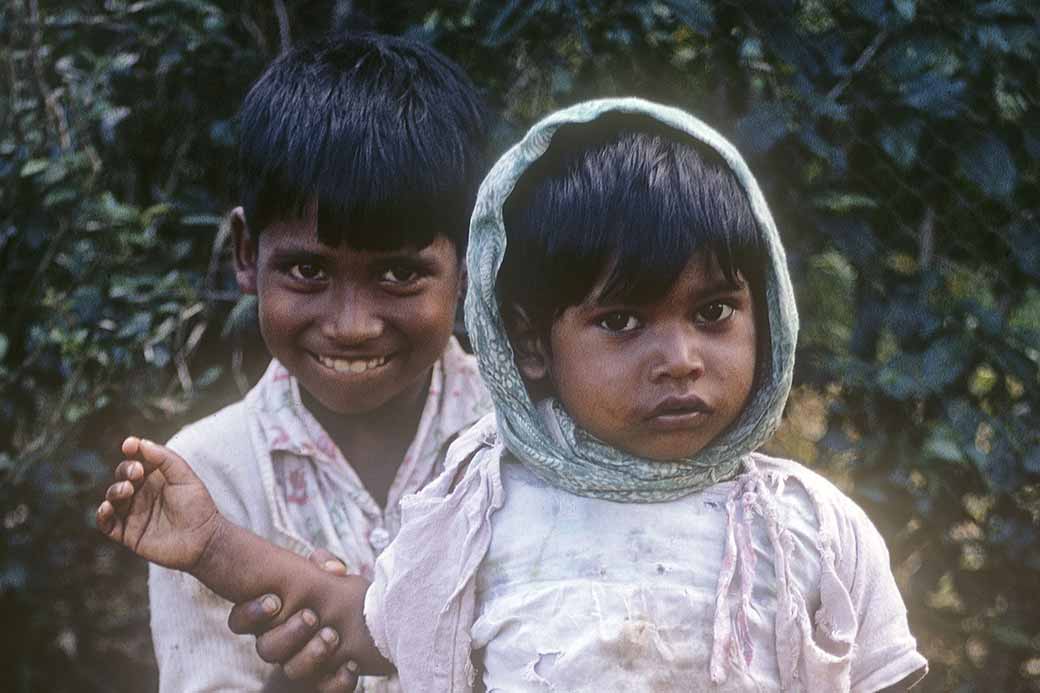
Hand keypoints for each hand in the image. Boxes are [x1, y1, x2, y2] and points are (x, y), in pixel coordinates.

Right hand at [96, 436, 223, 571]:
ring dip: (115, 490)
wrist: (203, 540)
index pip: (137, 460)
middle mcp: (142, 493)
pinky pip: (106, 523)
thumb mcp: (184, 477)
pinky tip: (107, 507)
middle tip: (136, 473)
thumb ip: (164, 458)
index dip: (131, 451)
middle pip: (122, 476)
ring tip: (127, 490)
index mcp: (156, 478)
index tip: (130, 445)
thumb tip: (141, 443)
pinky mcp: (128, 533)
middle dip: (125, 471)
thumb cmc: (197, 507)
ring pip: (112, 497)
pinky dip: (102, 515)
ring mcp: (133, 513)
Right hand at [230, 550, 359, 691]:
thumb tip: (333, 569)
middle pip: (266, 649)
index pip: (241, 620)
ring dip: (312, 655)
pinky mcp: (319, 684)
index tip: (275, 601)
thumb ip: (323, 566)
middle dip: (289, 633)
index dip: (252, 613)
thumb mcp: (324, 578)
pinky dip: (338, 680)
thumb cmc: (330, 598)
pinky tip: (351, 664)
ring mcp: (297, 666)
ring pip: (292, 671)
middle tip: (312, 616)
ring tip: (333, 636)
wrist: (353, 632)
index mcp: (270, 618)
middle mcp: (278, 645)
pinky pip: (323, 690)